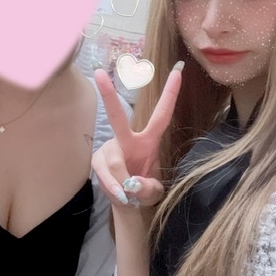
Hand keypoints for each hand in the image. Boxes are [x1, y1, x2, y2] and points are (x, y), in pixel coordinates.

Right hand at [92, 64, 181, 209]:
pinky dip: (113, 186)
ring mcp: (110, 148)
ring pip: (114, 161)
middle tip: (98, 72)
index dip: (170, 94)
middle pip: (117, 117)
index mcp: (149, 140)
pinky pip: (104, 173)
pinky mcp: (98, 159)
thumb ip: (148, 189)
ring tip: (128, 195)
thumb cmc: (144, 190)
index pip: (162, 115)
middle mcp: (127, 139)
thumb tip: (132, 185)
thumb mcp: (154, 193)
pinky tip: (119, 194)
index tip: (178, 72)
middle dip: (108, 95)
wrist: (127, 203)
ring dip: (122, 182)